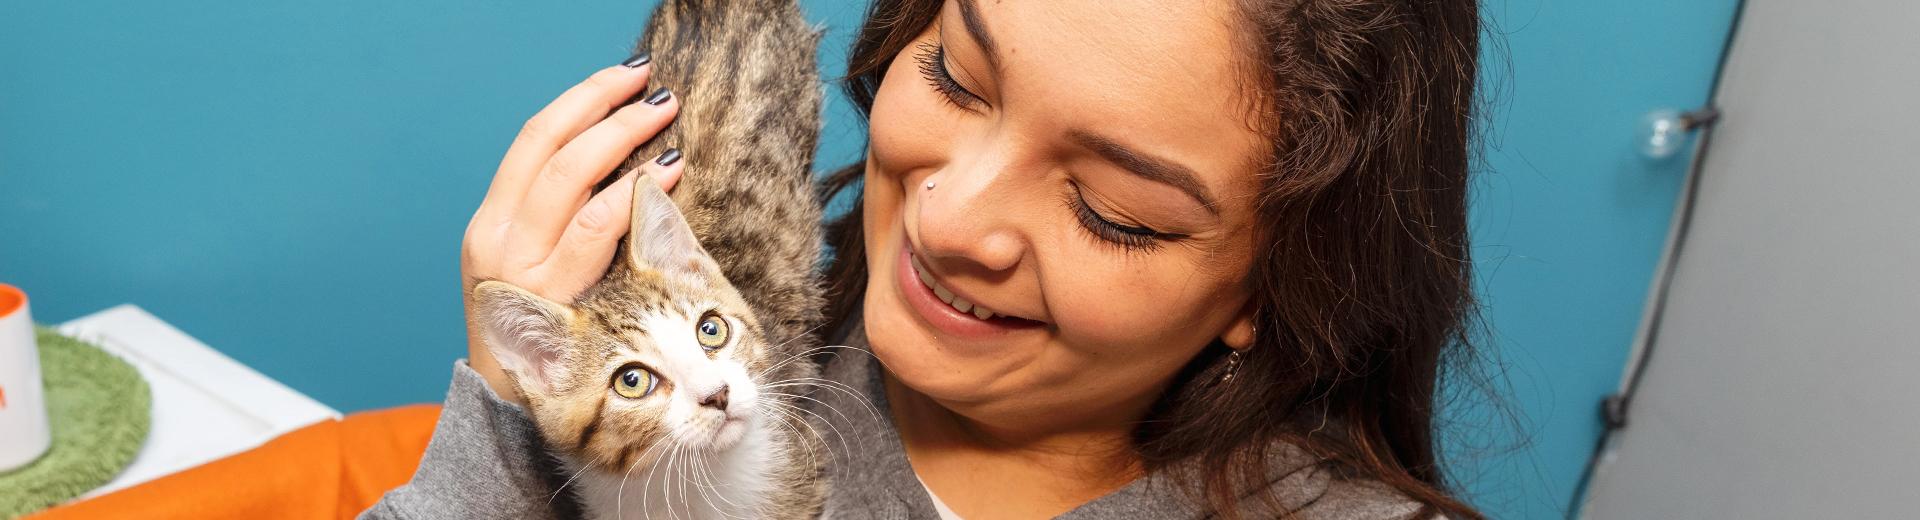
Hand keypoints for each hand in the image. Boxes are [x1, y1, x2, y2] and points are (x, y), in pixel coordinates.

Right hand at [460, 57, 684, 401]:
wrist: (503, 416)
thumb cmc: (533, 343)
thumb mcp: (528, 272)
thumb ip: (556, 225)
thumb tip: (612, 165)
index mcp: (491, 222)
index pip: (536, 140)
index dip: (582, 100)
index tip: (623, 78)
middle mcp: (499, 239)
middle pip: (557, 151)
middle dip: (611, 114)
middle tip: (659, 96)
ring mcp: (523, 269)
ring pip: (574, 182)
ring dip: (625, 146)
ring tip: (668, 129)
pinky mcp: (552, 300)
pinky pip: (594, 233)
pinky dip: (629, 199)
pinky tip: (662, 184)